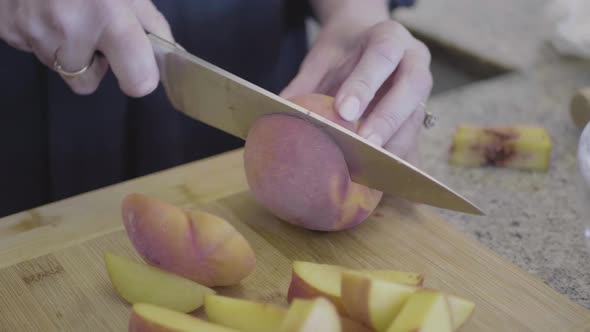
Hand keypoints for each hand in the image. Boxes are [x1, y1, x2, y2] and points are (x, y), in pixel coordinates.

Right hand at [0, 0, 172, 96]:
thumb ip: (151, 24)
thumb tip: (166, 56)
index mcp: (111, 20)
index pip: (138, 82)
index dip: (140, 77)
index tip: (138, 66)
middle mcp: (71, 32)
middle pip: (87, 83)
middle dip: (93, 65)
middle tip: (94, 31)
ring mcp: (35, 33)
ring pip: (59, 67)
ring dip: (66, 49)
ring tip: (67, 12)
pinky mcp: (10, 30)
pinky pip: (33, 50)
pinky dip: (42, 36)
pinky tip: (44, 9)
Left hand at [281, 12, 432, 160]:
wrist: (364, 44)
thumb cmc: (342, 53)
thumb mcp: (321, 60)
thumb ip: (304, 84)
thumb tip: (278, 115)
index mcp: (389, 37)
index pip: (382, 55)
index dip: (364, 85)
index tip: (344, 111)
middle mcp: (414, 60)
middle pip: (412, 87)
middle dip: (387, 119)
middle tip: (365, 144)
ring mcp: (421, 89)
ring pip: (417, 117)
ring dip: (394, 144)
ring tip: (370, 166)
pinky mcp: (418, 116)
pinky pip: (413, 138)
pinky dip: (396, 157)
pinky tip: (379, 173)